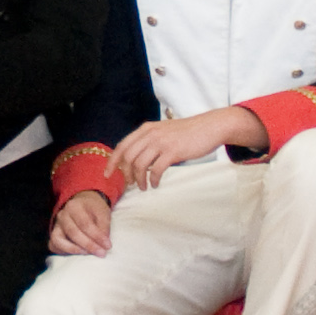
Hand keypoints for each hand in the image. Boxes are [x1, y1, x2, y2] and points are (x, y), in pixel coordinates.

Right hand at [49, 190, 116, 256]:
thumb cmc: (94, 209)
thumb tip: (104, 244)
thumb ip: (104, 227)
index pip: (85, 223)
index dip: (97, 236)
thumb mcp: (103, 213)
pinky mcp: (54, 235)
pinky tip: (78, 254)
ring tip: (88, 254)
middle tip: (101, 253)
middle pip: (73, 232)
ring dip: (74, 250)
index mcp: (74, 206)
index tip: (108, 246)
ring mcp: (56, 226)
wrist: (84, 204)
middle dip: (88, 245)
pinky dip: (64, 252)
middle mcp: (62, 215)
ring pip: (58, 240)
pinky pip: (54, 246)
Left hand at [109, 108, 248, 191]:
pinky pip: (156, 170)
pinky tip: (155, 184)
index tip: (107, 175)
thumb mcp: (162, 131)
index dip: (112, 162)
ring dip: (139, 180)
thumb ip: (148, 141)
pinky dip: (153, 180)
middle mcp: (150, 134)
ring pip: (140, 165)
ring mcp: (161, 142)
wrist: (208, 127)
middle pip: (128, 157)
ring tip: (144, 187)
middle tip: (130, 184)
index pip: (122, 146)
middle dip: (126, 174)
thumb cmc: (186, 132)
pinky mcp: (173, 151)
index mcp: (145, 129)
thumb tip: (135, 161)